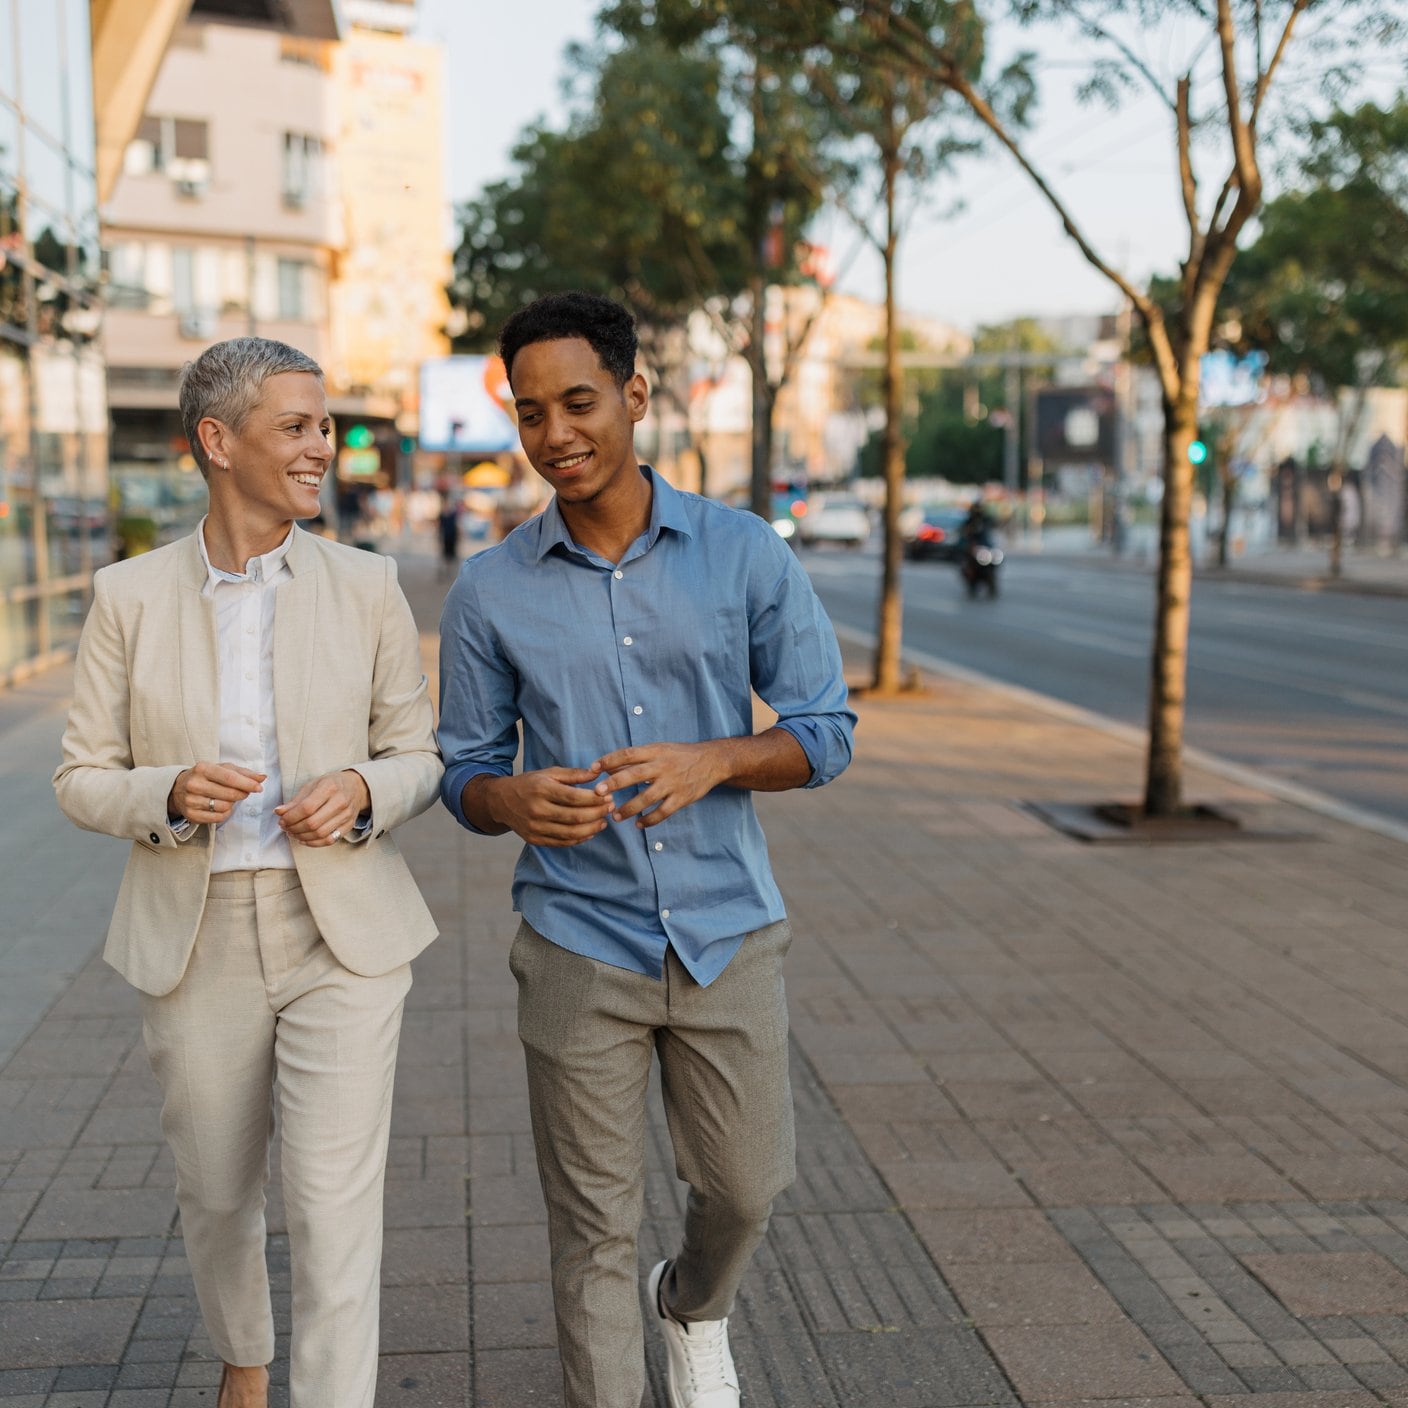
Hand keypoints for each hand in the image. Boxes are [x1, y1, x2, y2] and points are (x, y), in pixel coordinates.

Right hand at [168, 762, 264, 825]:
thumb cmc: (206, 776)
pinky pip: (218, 818)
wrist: (178, 788)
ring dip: (233, 804)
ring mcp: (191, 801)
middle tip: (244, 792)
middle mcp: (194, 784)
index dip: (247, 784)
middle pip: (229, 794)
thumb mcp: (223, 768)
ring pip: (224, 807)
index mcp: (202, 768)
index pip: (229, 778)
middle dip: (242, 794)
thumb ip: (244, 773)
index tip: (259, 787)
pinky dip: (225, 813)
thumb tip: (263, 777)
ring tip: (229, 798)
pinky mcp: (191, 815)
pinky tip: (223, 806)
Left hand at [275, 769, 370, 847]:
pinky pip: (329, 840)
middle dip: (294, 828)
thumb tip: (279, 812)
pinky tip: (304, 839)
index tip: (282, 819)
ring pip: (320, 834)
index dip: (291, 817)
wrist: (356, 787)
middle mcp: (341, 802)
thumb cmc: (331, 784)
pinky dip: (313, 843)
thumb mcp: (312, 785)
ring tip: (292, 832)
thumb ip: (296, 800)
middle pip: (313, 823)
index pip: (307, 808)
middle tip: (285, 827)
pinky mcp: (349, 826)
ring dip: (302, 836)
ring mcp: (346, 815)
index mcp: (330, 787)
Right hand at [481, 768, 612, 847]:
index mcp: (541, 789)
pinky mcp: (534, 839)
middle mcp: (537, 810)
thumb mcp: (548, 773)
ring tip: (603, 821)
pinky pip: (561, 843)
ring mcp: (535, 827)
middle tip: (610, 808)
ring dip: (592, 829)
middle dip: (597, 813)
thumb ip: (573, 774)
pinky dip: (579, 839)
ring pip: (570, 833)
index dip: (594, 799)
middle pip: (575, 817)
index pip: (574, 797)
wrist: (500, 801)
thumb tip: (597, 773)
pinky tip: (589, 832)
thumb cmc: (529, 784)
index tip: (608, 796)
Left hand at [589, 742, 725, 828]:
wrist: (712, 761)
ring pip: (647, 798)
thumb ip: (636, 759)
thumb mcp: (659, 749)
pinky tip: (639, 824)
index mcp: (655, 751)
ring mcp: (672, 783)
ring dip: (629, 808)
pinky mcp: (682, 798)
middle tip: (598, 793)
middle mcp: (662, 766)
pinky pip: (663, 812)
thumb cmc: (679, 755)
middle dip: (615, 783)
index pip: (628, 754)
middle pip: (634, 775)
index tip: (593, 768)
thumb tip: (608, 767)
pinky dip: (650, 820)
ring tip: (615, 816)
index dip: (609, 760)